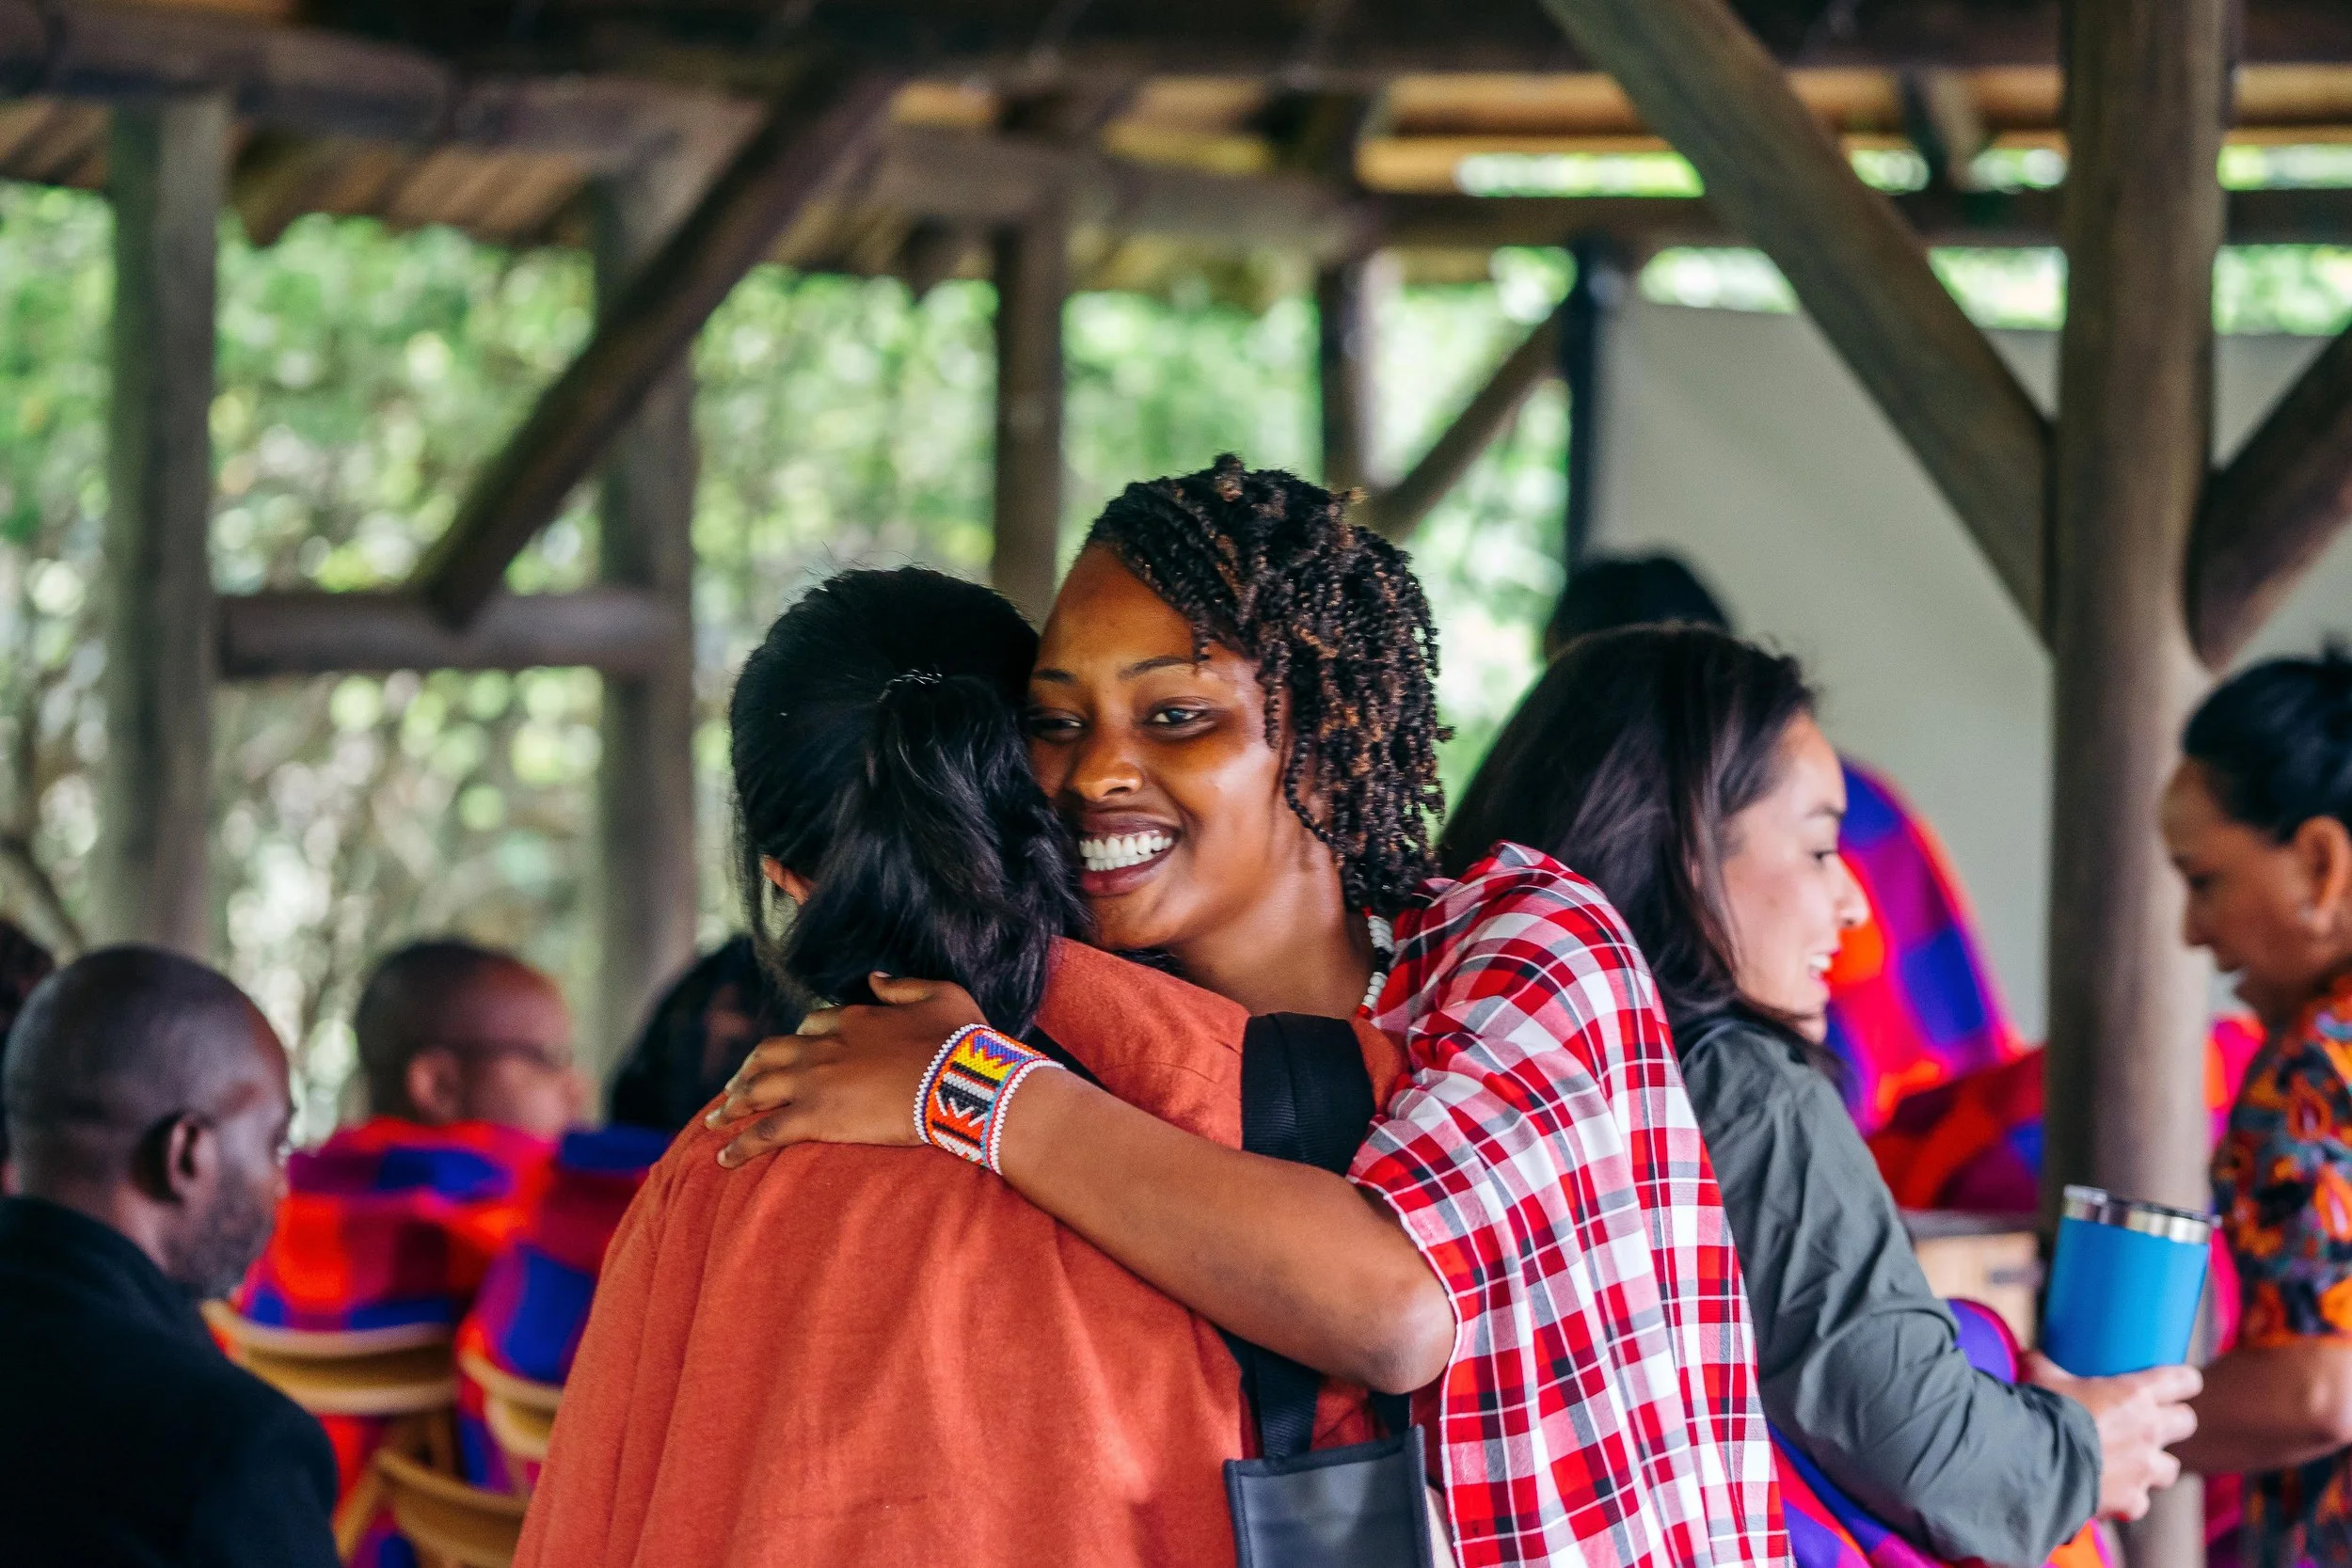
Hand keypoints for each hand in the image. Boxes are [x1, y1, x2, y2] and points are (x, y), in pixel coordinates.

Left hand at [707, 976, 986, 1166]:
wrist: (959, 1080)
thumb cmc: (960, 1041)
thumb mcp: (941, 994)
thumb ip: (904, 985)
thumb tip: (875, 978)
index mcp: (854, 1019)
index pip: (811, 1027)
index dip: (798, 1041)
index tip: (793, 1053)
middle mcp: (825, 1047)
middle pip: (770, 1054)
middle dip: (749, 1070)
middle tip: (736, 1086)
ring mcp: (815, 1081)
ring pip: (758, 1089)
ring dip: (733, 1104)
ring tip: (716, 1120)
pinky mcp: (815, 1116)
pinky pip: (765, 1131)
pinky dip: (740, 1144)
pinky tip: (724, 1158)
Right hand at [2025, 1351, 2202, 1520]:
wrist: (2035, 1462)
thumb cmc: (2042, 1413)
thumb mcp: (2039, 1377)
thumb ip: (2042, 1364)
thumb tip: (2030, 1357)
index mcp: (2134, 1394)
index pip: (2183, 1381)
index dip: (2183, 1381)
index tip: (2178, 1384)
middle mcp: (2149, 1430)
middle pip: (2186, 1422)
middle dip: (2174, 1422)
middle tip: (2152, 1422)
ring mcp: (2144, 1468)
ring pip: (2171, 1467)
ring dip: (2155, 1465)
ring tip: (2133, 1464)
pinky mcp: (2132, 1500)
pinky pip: (2139, 1501)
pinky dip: (2126, 1499)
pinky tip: (2108, 1494)